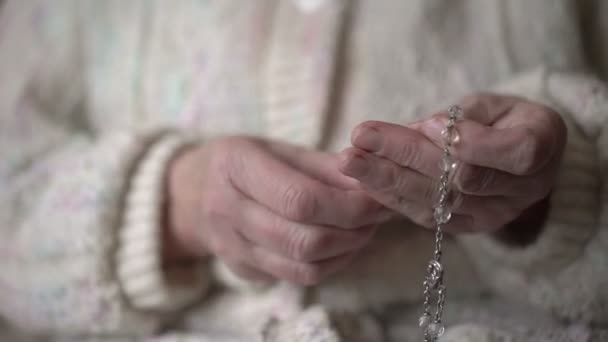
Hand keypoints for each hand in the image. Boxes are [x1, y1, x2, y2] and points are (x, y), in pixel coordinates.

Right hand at [165, 137, 389, 284]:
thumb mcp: (280, 149)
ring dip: (347, 250)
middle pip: (304, 239)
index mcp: (235, 166)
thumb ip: (325, 166)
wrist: (193, 192)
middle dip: (354, 230)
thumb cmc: (245, 163)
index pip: (300, 199)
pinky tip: (343, 244)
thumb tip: (372, 182)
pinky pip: (297, 277)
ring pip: (303, 266)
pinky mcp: (242, 269)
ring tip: (365, 227)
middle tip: (378, 214)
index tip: (378, 198)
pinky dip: (331, 264)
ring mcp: (230, 246)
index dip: (348, 205)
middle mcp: (225, 210)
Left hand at [339, 93, 566, 232]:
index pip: (511, 152)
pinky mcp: (465, 227)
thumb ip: (465, 117)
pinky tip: (364, 180)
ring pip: (438, 201)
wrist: (518, 157)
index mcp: (538, 148)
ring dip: (388, 180)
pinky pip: (426, 216)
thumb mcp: (494, 104)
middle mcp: (520, 192)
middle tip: (359, 139)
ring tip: (350, 160)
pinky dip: (392, 197)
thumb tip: (425, 130)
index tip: (426, 123)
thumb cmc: (505, 120)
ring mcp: (492, 215)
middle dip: (404, 157)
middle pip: (460, 179)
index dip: (470, 142)